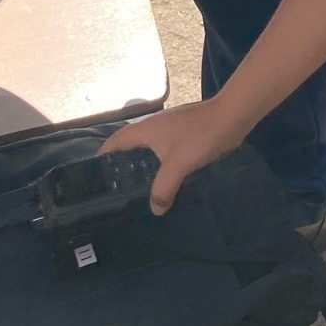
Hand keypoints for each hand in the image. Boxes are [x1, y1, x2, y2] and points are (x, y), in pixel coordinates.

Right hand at [99, 101, 241, 214]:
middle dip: (121, 162)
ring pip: (149, 148)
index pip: (116, 140)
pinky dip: (160, 164)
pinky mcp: (185, 133)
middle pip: (131, 144)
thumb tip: (154, 209)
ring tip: (139, 188)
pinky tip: (166, 179)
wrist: (231, 116)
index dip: (104, 153)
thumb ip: (163, 188)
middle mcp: (155, 126)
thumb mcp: (178, 165)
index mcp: (146, 130)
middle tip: (116, 187)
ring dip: (142, 164)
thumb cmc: (199, 136)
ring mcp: (171, 129)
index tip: (94, 171)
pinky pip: (164, 150)